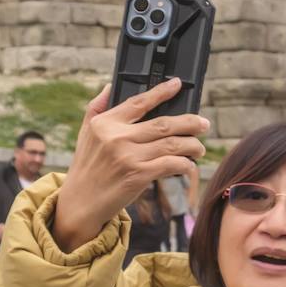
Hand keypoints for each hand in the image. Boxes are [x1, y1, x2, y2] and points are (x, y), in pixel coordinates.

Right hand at [52, 79, 209, 250]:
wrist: (80, 202)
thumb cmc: (87, 167)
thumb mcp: (85, 132)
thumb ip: (97, 106)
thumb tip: (111, 85)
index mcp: (105, 123)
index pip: (138, 102)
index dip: (161, 92)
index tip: (177, 84)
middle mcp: (117, 137)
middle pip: (164, 124)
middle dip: (190, 122)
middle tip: (204, 123)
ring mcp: (129, 157)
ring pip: (172, 144)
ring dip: (192, 145)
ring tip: (200, 148)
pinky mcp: (138, 176)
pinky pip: (171, 164)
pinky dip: (185, 164)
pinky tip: (189, 165)